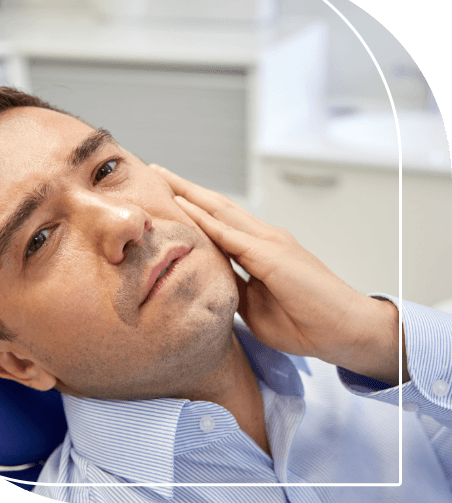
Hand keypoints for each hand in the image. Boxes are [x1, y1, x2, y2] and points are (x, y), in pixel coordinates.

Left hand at [151, 165, 407, 384]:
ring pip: (220, 210)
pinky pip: (229, 234)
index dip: (192, 207)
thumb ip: (234, 288)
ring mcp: (268, 242)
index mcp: (260, 249)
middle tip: (157, 172)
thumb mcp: (255, 306)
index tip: (167, 197)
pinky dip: (204, 218)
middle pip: (216, 206)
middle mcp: (263, 237)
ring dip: (189, 193)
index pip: (219, 221)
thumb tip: (210, 283)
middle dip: (184, 188)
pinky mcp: (271, 255)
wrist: (344, 331)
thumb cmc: (305, 321)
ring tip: (162, 177)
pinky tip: (183, 205)